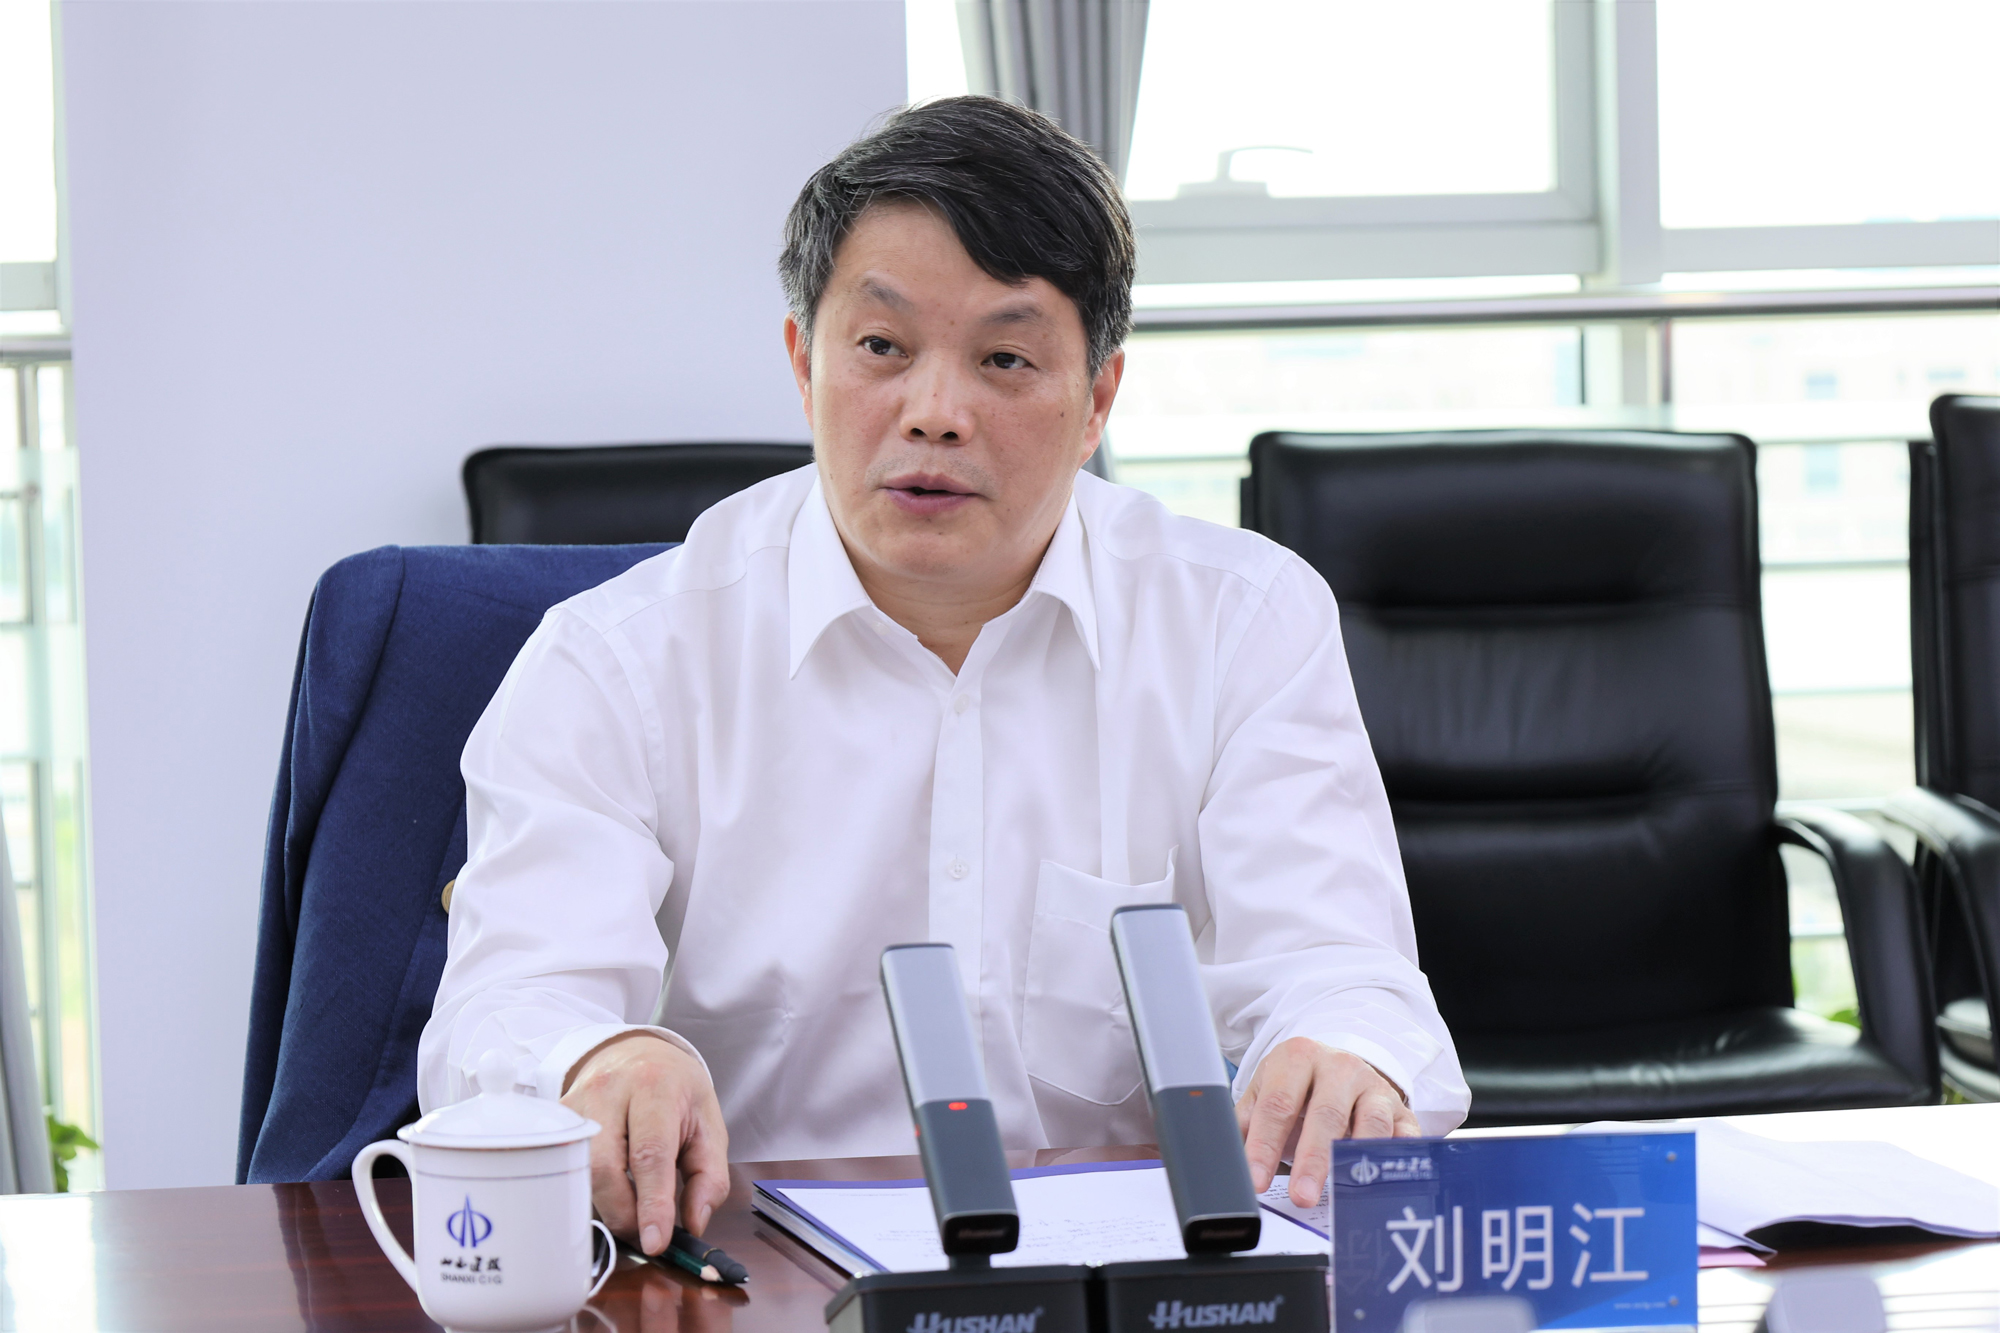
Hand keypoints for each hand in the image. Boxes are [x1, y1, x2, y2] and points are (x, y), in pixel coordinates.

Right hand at [562, 1031, 729, 1253]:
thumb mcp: (708, 1125)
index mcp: (655, 1087)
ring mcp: (575, 1102)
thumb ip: (710, 1176)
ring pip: (578, 1171)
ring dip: (603, 1206)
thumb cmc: (676, 1092)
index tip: (656, 1243)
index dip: (652, 1203)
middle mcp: (609, 1089)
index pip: (650, 1153)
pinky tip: (605, 1196)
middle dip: (623, 1213)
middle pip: (604, 1166)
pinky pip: (564, 1167)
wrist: (636, 1053)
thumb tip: (694, 1223)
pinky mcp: (556, 1118)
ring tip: (629, 1214)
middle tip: (643, 1234)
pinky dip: (585, 1193)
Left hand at [1236, 1037, 1418, 1207]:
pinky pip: (1404, 1135)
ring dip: (1355, 1160)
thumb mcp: (1266, 1092)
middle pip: (1326, 1115)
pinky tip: (1385, 1178)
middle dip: (1312, 1159)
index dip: (1265, 1145)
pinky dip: (1397, 1156)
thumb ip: (1244, 1124)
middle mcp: (1340, 1067)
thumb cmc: (1298, 1086)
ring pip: (1369, 1124)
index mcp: (1298, 1058)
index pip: (1278, 1105)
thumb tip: (1221, 1162)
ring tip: (1342, 1191)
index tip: (1257, 1180)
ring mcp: (1374, 1088)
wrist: (1341, 1067)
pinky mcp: (1401, 1110)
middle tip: (1301, 1196)